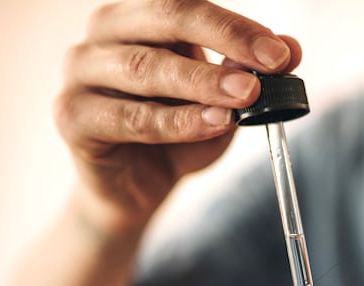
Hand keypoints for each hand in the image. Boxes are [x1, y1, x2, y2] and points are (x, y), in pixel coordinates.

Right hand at [55, 0, 301, 232]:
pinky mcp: (72, 117)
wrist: (134, 189)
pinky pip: (130, 118)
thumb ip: (250, 74)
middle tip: (268, 67)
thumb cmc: (176, 136)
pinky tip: (214, 124)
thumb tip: (291, 48)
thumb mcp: (222, 104)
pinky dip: (177, 122)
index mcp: (140, 17)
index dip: (234, 26)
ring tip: (246, 97)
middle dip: (224, 41)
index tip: (280, 53)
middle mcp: (104, 34)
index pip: (186, 4)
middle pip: (164, 19)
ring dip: (202, 83)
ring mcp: (81, 73)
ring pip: (146, 68)